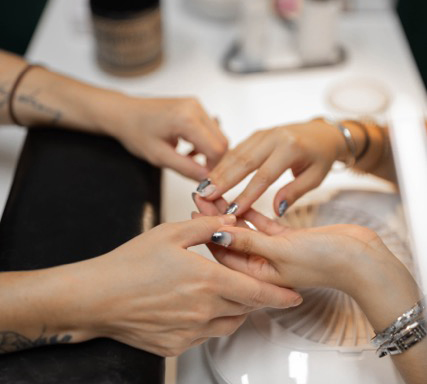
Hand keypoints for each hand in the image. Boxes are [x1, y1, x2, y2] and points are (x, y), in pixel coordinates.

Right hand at [63, 215, 300, 356]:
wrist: (97, 296)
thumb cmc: (130, 264)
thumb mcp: (170, 233)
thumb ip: (207, 227)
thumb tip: (230, 223)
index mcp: (206, 281)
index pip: (257, 292)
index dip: (279, 296)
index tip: (294, 297)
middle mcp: (203, 311)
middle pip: (245, 309)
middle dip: (254, 298)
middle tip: (249, 286)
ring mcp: (190, 332)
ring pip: (228, 324)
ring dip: (234, 310)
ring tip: (223, 295)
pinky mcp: (176, 345)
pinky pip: (205, 336)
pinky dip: (210, 322)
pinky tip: (195, 307)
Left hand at [104, 96, 227, 179]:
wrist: (124, 114)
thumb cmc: (135, 131)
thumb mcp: (160, 157)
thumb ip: (187, 168)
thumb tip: (208, 179)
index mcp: (186, 119)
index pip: (217, 149)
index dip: (215, 168)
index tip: (206, 179)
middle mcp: (195, 108)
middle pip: (222, 141)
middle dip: (214, 160)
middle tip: (199, 173)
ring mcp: (196, 105)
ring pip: (218, 135)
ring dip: (209, 152)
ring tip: (190, 160)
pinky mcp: (195, 107)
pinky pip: (210, 129)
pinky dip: (205, 143)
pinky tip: (190, 150)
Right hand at [196, 119, 348, 215]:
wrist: (323, 133)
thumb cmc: (320, 157)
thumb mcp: (315, 178)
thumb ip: (294, 192)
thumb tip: (275, 210)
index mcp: (291, 148)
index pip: (264, 176)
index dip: (246, 194)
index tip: (233, 211)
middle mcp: (274, 137)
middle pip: (243, 161)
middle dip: (222, 180)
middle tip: (206, 196)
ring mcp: (263, 134)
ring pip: (236, 154)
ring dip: (218, 171)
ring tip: (203, 188)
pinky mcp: (256, 134)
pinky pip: (237, 149)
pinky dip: (223, 163)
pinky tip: (212, 176)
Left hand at [196, 201, 419, 331]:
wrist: (361, 258)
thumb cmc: (325, 262)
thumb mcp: (279, 251)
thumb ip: (247, 243)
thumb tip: (216, 236)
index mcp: (258, 276)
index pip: (223, 254)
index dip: (207, 233)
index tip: (195, 212)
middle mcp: (263, 266)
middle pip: (231, 240)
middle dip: (214, 220)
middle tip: (200, 198)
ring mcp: (274, 252)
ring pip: (245, 231)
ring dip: (230, 214)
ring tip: (215, 195)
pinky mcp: (286, 240)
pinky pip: (262, 226)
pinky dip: (251, 214)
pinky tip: (239, 202)